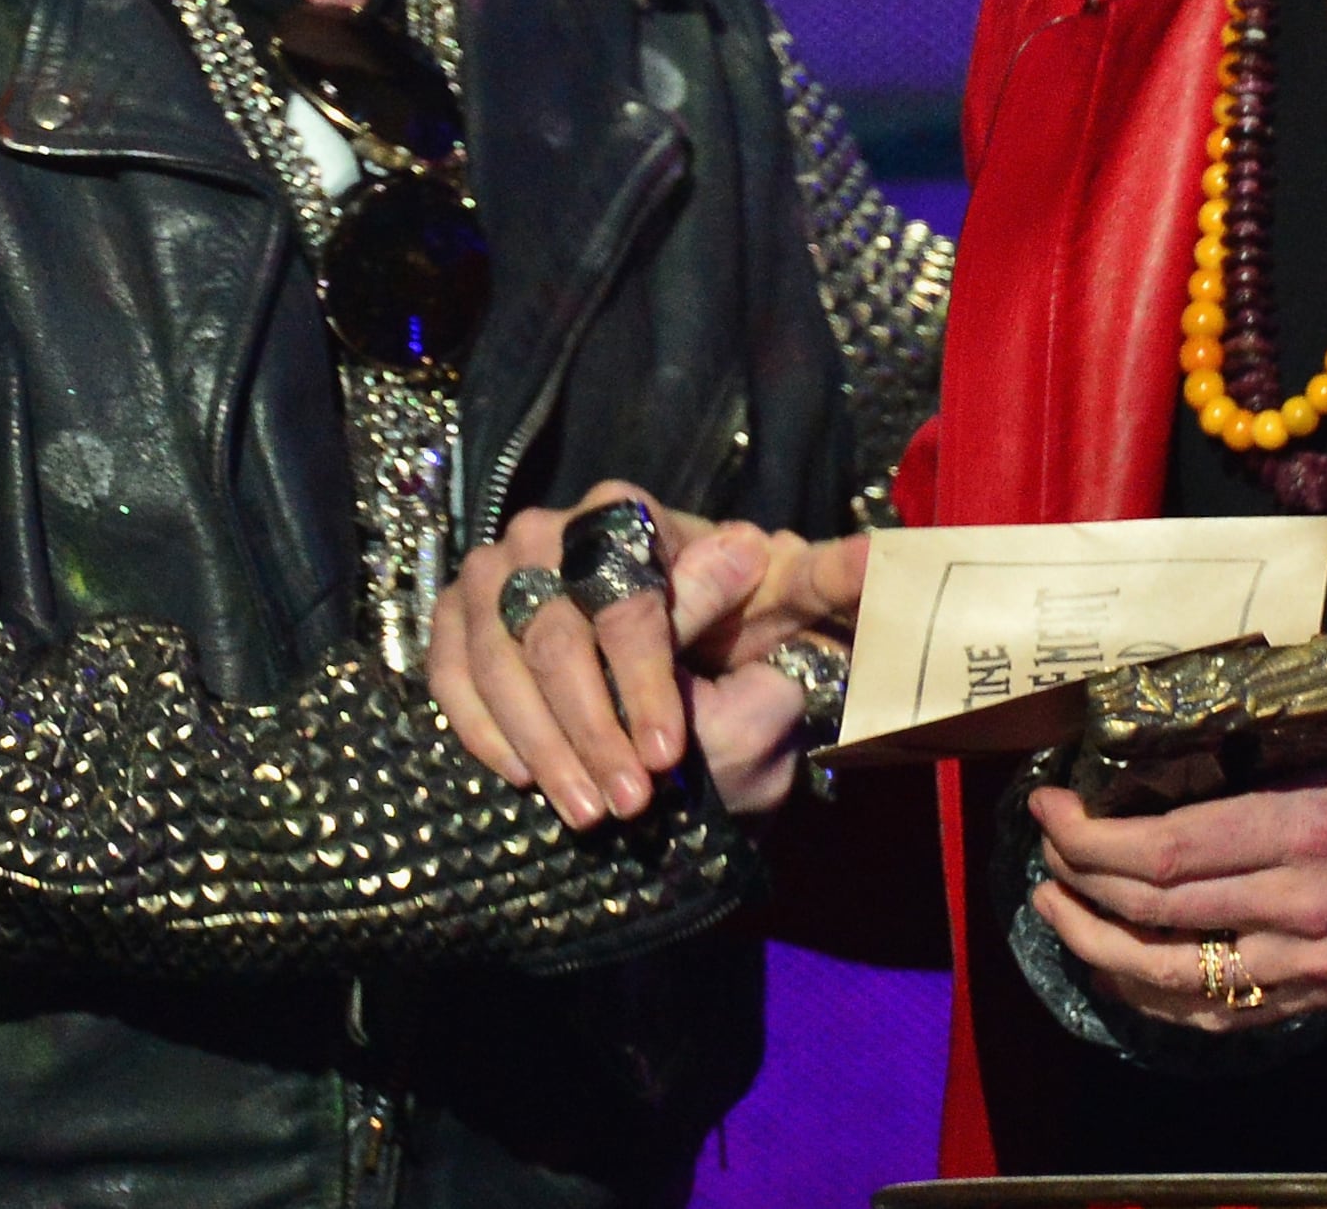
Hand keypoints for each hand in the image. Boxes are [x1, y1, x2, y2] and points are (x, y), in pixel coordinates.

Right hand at [428, 484, 862, 826]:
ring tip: (586, 812)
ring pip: (501, 659)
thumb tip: (874, 557)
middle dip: (591, 729)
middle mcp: (550, 527)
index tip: (665, 756)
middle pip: (555, 633)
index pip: (625, 598)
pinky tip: (524, 779)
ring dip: (542, 744)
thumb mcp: (791, 612)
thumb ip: (820, 587)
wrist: (680, 669)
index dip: (642, 683)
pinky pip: (452, 671)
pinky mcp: (456, 615)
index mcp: (632, 513)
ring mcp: (493, 568)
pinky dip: (484, 729)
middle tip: (627, 804)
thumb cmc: (739, 631)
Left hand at [1026, 635, 1326, 1029]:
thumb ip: (1324, 660)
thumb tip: (1255, 650)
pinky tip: (1120, 969)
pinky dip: (1156, 999)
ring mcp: (1314, 961)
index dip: (1090, 837)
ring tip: (1054, 909)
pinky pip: (1222, 1014)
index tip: (1050, 805)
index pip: (1167, 850)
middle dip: (1078, 880)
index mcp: (1310, 825)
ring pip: (1174, 977)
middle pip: (1155, 912)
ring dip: (1097, 947)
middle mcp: (1302, 904)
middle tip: (1042, 845)